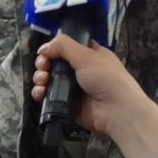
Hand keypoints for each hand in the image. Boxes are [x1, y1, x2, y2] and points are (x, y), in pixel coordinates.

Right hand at [32, 35, 146, 136]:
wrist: (117, 111)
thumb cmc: (106, 78)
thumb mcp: (87, 55)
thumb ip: (63, 46)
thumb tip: (43, 48)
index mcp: (90, 55)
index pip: (67, 47)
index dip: (54, 48)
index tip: (46, 52)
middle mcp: (81, 71)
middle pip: (54, 63)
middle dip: (44, 63)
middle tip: (43, 67)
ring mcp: (73, 89)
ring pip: (49, 80)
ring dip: (40, 78)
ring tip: (42, 80)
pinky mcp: (67, 105)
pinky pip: (49, 97)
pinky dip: (41, 94)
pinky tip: (41, 93)